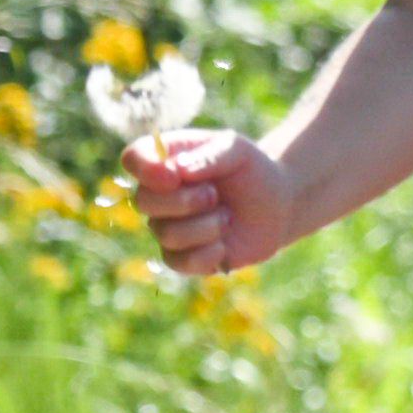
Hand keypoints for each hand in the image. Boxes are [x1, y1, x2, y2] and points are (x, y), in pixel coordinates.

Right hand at [125, 130, 295, 279]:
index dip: (145, 168)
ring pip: (167, 234)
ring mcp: (167, 226)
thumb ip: (210, 154)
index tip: (174, 176)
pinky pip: (179, 262)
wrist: (278, 204)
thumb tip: (179, 170)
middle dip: (185, 201)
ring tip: (228, 217)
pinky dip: (207, 254)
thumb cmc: (252, 170)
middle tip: (215, 195)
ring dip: (206, 226)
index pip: (134, 157)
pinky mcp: (182, 256)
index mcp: (166, 160)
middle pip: (143, 201)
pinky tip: (224, 244)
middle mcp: (159, 194)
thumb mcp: (238, 150)